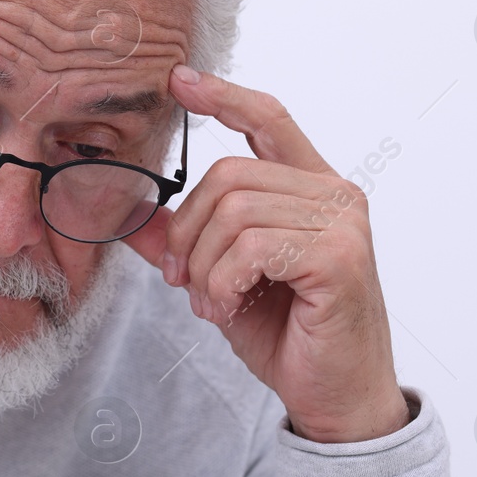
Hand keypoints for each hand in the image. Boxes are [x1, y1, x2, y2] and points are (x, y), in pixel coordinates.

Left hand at [124, 65, 408, 443]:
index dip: (222, 96)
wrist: (334, 396)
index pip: (268, 119)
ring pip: (233, 213)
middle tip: (183, 280)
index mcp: (311, 187)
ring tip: (212, 302)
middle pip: (229, 174)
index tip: (179, 80)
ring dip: (204, 267)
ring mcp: (343, 221)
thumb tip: (133, 216)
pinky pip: (251, 247)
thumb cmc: (288, 335)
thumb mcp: (220, 279)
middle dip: (187, 231)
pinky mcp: (340, 256)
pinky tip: (228, 307)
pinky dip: (223, 282)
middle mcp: (335, 193)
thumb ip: (184, 241)